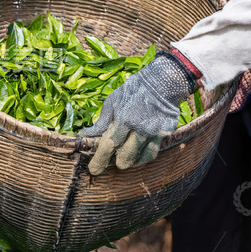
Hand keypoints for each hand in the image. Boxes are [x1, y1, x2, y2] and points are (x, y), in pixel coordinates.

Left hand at [79, 53, 197, 174]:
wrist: (163, 81)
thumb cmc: (133, 90)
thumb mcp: (113, 101)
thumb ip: (101, 121)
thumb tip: (86, 135)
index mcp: (123, 119)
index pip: (109, 145)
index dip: (100, 160)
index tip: (93, 170)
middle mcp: (139, 129)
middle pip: (125, 157)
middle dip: (116, 162)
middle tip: (111, 160)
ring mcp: (154, 133)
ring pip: (139, 159)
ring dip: (129, 161)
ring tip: (123, 159)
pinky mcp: (164, 134)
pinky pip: (152, 153)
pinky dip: (142, 158)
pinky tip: (136, 156)